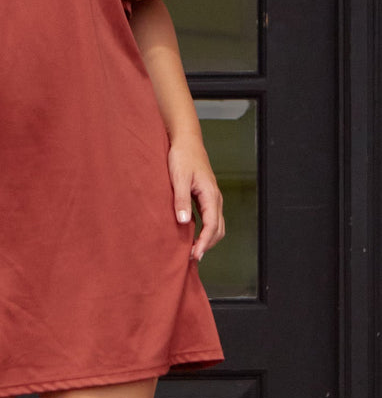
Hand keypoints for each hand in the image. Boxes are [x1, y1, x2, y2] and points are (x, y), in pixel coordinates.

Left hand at [168, 137, 224, 261]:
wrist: (186, 141)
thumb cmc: (182, 156)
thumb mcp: (178, 177)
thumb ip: (181, 199)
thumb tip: (184, 223)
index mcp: (210, 194)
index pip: (212, 225)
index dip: (205, 242)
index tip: (196, 255)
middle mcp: (215, 197)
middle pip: (218, 229)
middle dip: (208, 244)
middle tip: (192, 257)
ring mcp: (212, 197)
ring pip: (216, 224)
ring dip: (208, 239)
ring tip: (193, 250)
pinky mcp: (206, 196)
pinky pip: (210, 218)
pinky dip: (205, 230)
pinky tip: (193, 234)